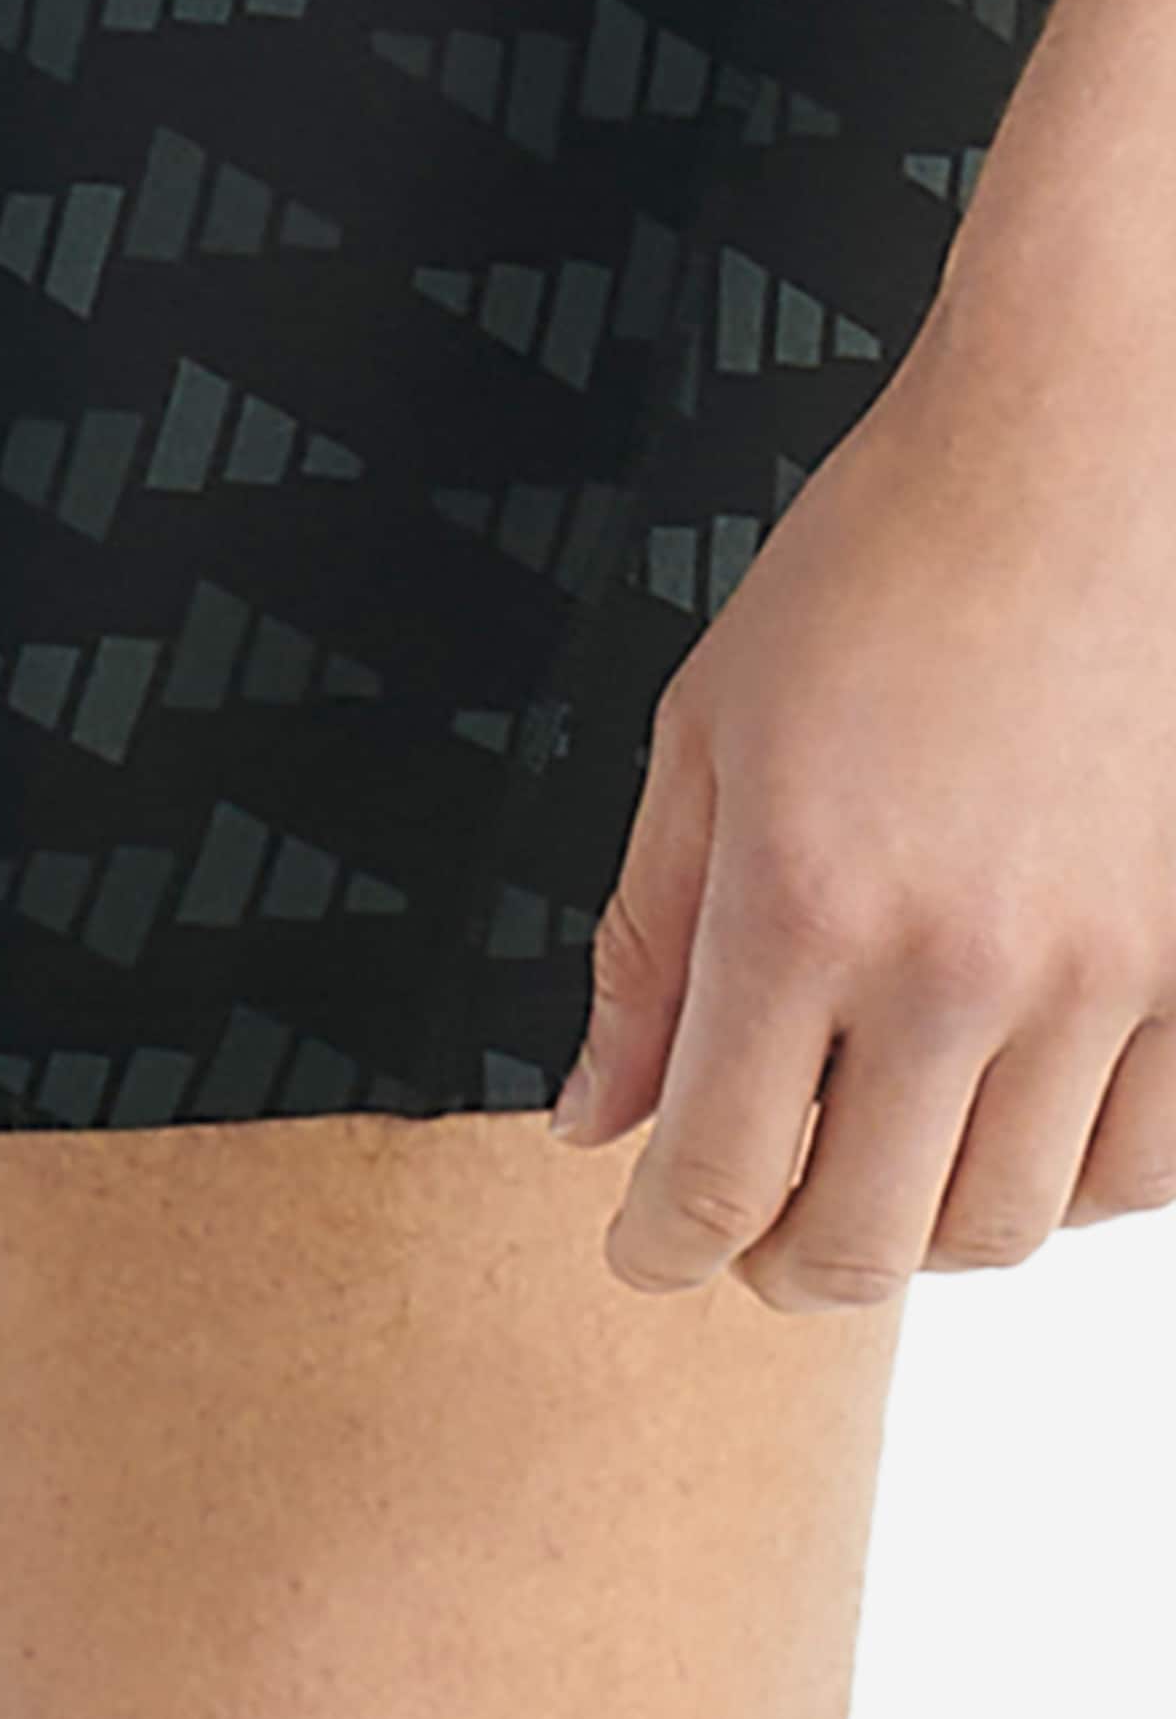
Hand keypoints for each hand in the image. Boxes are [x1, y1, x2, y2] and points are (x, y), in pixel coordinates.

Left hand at [551, 316, 1175, 1308]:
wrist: (1081, 453)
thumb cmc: (887, 564)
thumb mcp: (706, 736)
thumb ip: (645, 942)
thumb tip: (596, 1109)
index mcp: (804, 902)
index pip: (719, 1171)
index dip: (665, 1246)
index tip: (646, 1254)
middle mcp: (958, 961)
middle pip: (861, 1241)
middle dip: (779, 1264)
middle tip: (749, 1230)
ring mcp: (1102, 972)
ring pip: (1006, 1224)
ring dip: (921, 1229)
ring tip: (876, 1164)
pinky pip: (1143, 1169)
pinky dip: (1065, 1183)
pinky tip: (1005, 1122)